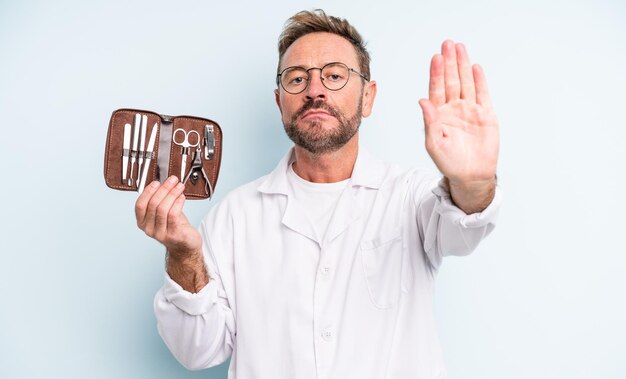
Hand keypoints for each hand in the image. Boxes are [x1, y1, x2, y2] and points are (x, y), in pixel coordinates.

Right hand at [135, 176, 201, 257]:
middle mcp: (149, 229)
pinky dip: (178, 203)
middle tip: (172, 180)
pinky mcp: (173, 235)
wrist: (185, 245)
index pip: (140, 205)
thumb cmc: (174, 226)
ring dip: (172, 194)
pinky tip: (182, 197)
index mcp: (142, 222)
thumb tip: (163, 183)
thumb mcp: (163, 213)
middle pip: (153, 204)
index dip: (148, 192)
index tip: (157, 182)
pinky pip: (173, 215)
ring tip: (179, 186)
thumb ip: (160, 200)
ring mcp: (160, 233)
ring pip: (163, 209)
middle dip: (164, 189)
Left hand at [418, 40, 498, 185]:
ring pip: (466, 83)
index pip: (436, 88)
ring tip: (460, 48)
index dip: (436, 73)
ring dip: (463, 66)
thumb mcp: (434, 143)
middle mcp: (453, 108)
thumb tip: (422, 100)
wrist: (471, 175)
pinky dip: (479, 80)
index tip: (436, 57)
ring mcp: (470, 110)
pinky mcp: (486, 115)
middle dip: (449, 62)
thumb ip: (429, 122)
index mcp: (439, 114)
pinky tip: (475, 67)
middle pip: (451, 80)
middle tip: (447, 43)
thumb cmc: (449, 162)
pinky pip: (482, 94)